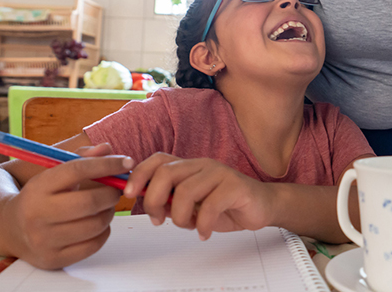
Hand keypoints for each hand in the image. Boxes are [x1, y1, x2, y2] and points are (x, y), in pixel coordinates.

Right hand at [2, 142, 132, 269]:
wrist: (10, 227)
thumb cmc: (40, 195)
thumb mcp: (52, 172)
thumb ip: (80, 158)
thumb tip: (106, 148)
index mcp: (37, 187)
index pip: (77, 170)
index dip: (106, 164)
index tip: (126, 162)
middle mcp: (37, 215)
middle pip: (89, 203)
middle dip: (111, 193)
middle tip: (117, 189)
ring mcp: (44, 240)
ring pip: (94, 225)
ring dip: (109, 213)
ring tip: (105, 206)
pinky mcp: (53, 259)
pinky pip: (93, 245)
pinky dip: (103, 232)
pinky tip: (97, 224)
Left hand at [124, 153, 272, 239]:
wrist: (263, 205)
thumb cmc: (226, 205)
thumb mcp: (193, 204)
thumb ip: (173, 200)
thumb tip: (148, 204)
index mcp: (190, 166)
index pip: (158, 160)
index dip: (139, 174)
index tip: (128, 193)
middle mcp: (202, 165)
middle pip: (166, 173)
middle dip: (153, 199)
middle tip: (158, 219)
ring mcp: (219, 173)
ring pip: (185, 191)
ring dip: (179, 217)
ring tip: (188, 226)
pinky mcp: (235, 186)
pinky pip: (209, 206)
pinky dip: (202, 225)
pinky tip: (204, 232)